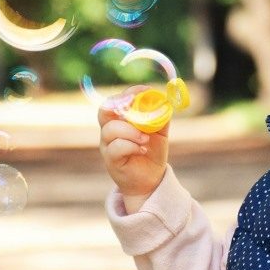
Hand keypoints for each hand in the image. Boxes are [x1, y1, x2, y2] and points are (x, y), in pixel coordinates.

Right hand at [98, 86, 168, 203]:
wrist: (150, 179)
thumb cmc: (151, 152)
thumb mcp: (160, 131)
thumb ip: (161, 116)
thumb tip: (165, 100)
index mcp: (120, 119)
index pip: (116, 100)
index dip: (129, 93)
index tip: (145, 90)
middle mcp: (110, 130)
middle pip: (104, 111)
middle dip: (120, 105)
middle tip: (135, 105)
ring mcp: (108, 145)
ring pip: (111, 129)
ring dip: (131, 131)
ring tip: (146, 138)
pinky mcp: (111, 160)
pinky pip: (115, 148)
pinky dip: (131, 146)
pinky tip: (142, 149)